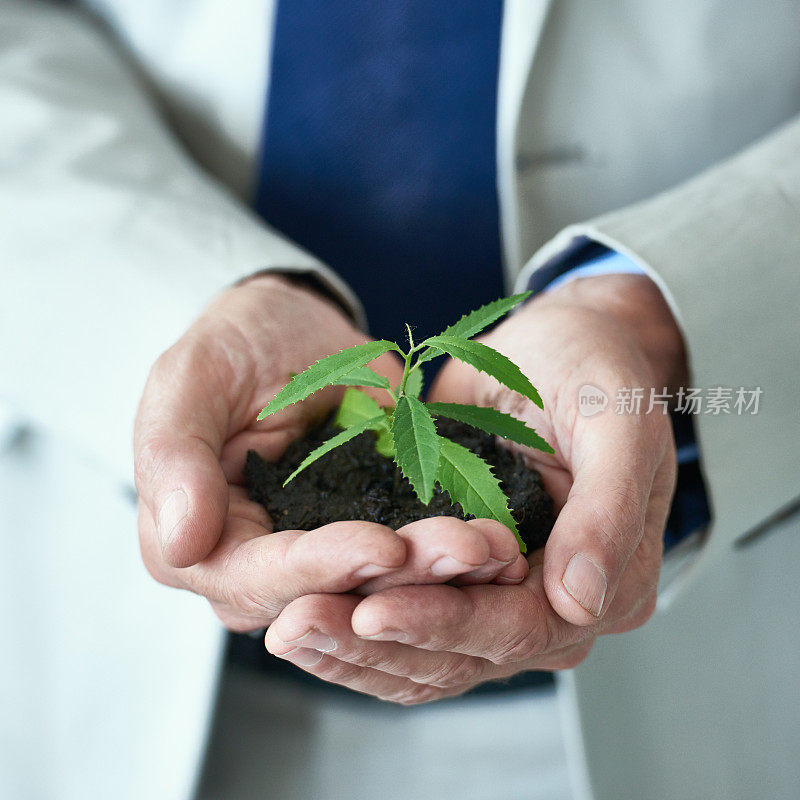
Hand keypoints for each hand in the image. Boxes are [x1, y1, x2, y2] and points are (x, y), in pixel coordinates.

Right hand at [134, 275, 526, 630]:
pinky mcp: (369, 531)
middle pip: (330, 596)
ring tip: (495, 547)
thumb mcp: (189, 382)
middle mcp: (261, 567)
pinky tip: (500, 539)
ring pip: (380, 586)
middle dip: (401, 579)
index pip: (257, 579)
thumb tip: (182, 544)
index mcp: (200, 545)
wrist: (290, 327)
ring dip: (441, 573)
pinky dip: (454, 549)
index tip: (384, 544)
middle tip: (469, 551)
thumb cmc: (231, 346)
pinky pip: (413, 553)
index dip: (320, 569)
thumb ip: (174, 458)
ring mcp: (321, 553)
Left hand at [264, 274, 684, 699]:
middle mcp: (553, 603)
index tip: (373, 612)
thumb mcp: (618, 421)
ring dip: (354, 646)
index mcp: (608, 581)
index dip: (449, 624)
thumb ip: (607, 509)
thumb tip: (580, 602)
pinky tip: (300, 610)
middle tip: (301, 626)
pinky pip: (405, 610)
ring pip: (425, 649)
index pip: (525, 627)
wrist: (557, 344)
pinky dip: (354, 620)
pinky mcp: (456, 571)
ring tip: (286, 627)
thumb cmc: (597, 370)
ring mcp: (501, 592)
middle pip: (464, 652)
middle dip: (380, 643)